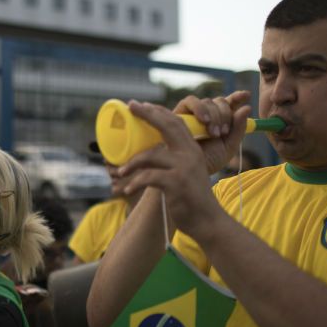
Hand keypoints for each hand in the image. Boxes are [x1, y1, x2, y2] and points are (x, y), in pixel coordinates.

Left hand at [119, 97, 248, 239]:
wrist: (207, 221)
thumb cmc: (191, 197)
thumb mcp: (186, 173)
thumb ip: (173, 159)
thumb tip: (149, 152)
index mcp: (192, 149)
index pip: (176, 122)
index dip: (158, 112)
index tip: (141, 105)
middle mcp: (190, 154)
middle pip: (167, 126)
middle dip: (147, 114)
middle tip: (130, 107)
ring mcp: (183, 168)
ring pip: (150, 156)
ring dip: (131, 164)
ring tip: (120, 172)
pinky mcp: (176, 183)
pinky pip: (148, 177)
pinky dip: (134, 183)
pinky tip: (126, 190)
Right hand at [172, 90, 251, 173]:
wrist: (186, 170)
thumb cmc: (207, 162)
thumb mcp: (228, 147)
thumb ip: (239, 129)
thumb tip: (247, 107)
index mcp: (220, 122)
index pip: (230, 104)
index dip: (237, 98)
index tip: (246, 96)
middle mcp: (206, 115)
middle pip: (219, 101)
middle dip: (225, 114)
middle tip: (223, 132)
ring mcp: (192, 113)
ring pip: (207, 101)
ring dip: (214, 115)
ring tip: (213, 133)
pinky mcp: (178, 112)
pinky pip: (190, 101)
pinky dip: (199, 108)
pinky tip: (203, 121)